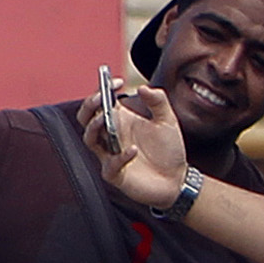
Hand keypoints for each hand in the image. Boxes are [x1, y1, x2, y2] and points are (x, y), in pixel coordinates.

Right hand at [88, 64, 189, 210]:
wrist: (177, 180)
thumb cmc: (169, 151)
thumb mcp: (168, 121)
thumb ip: (158, 102)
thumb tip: (142, 88)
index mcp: (121, 120)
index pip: (101, 102)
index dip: (103, 89)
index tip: (116, 82)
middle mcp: (111, 136)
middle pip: (86, 118)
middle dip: (89, 106)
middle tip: (100, 98)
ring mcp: (110, 155)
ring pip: (89, 139)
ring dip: (95, 127)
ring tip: (106, 119)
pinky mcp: (115, 174)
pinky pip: (109, 165)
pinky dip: (120, 157)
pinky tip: (134, 150)